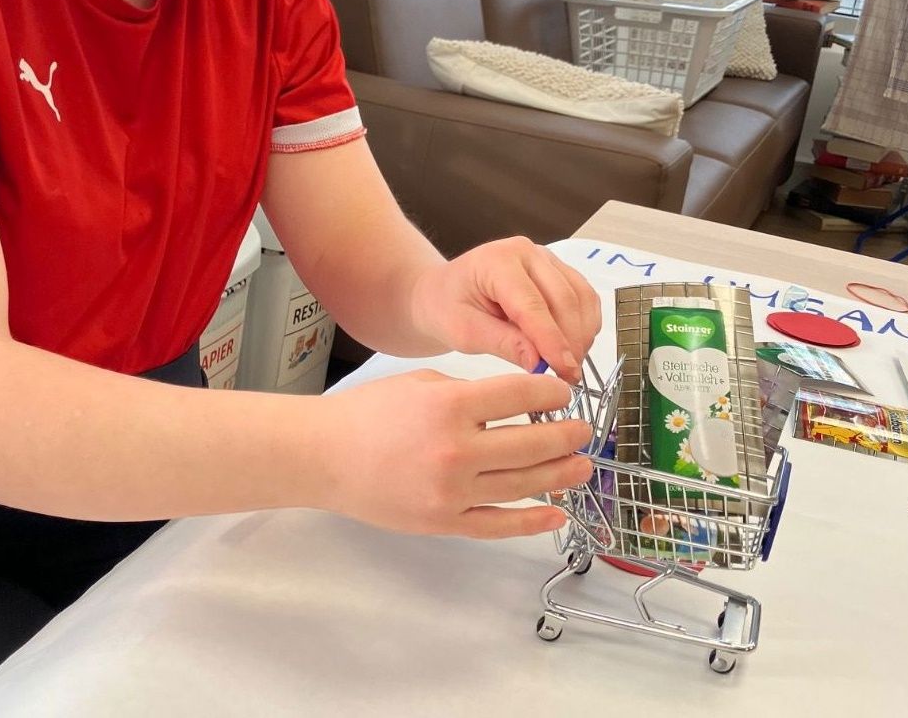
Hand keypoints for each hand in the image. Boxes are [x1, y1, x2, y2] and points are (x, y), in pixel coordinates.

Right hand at [318, 369, 592, 538]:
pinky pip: (499, 524)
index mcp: (449, 406)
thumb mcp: (421, 382)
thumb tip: (512, 404)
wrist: (325, 456)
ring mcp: (452, 491)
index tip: (563, 394)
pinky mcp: (445, 522)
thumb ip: (468, 393)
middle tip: (582, 431)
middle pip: (531, 443)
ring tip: (581, 466)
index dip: (550, 394)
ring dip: (560, 474)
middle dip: (565, 435)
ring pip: (523, 484)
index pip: (519, 396)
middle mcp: (456, 450)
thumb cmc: (368, 414)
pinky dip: (533, 521)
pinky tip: (556, 512)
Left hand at [409, 238, 601, 379]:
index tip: (564, 371)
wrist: (443, 293)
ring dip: (581, 334)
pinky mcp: (556, 270)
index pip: (533, 305)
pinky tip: (572, 347)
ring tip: (569, 365)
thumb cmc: (446, 307)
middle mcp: (525, 252)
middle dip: (571, 342)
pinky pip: (583, 297)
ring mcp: (544, 258)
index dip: (552, 341)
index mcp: (496, 261)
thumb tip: (539, 362)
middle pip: (564, 299)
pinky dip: (584, 324)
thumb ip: (502, 343)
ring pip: (580, 297)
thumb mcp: (464, 332)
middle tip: (568, 377)